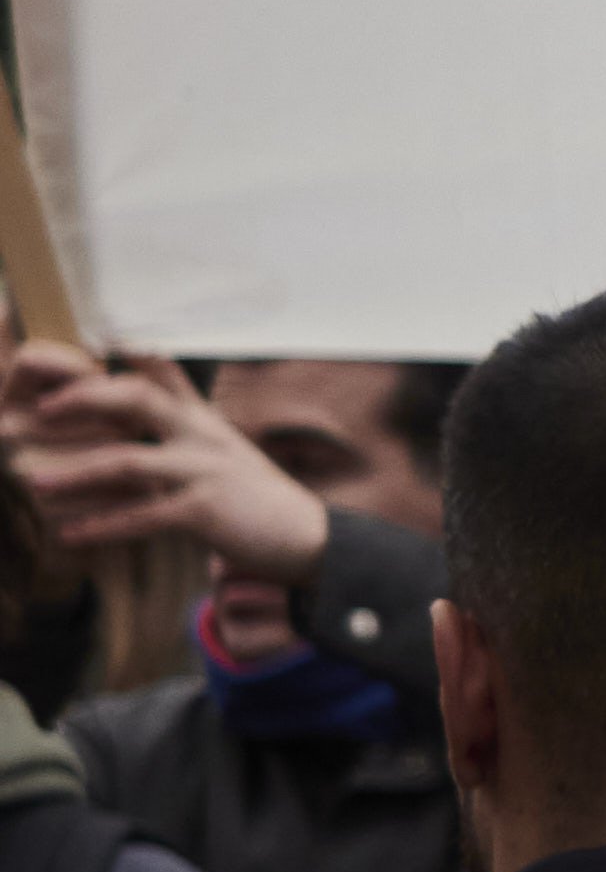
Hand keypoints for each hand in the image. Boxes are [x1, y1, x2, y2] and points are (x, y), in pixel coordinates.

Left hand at [6, 346, 334, 580]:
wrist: (305, 535)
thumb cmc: (254, 494)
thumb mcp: (223, 445)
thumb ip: (185, 418)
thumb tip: (149, 400)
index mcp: (202, 419)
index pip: (161, 370)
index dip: (125, 350)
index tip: (88, 336)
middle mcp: (202, 435)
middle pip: (136, 399)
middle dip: (84, 399)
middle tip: (41, 409)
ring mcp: (204, 471)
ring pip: (128, 462)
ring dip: (75, 472)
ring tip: (33, 481)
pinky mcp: (205, 510)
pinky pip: (143, 515)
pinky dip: (101, 526)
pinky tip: (69, 535)